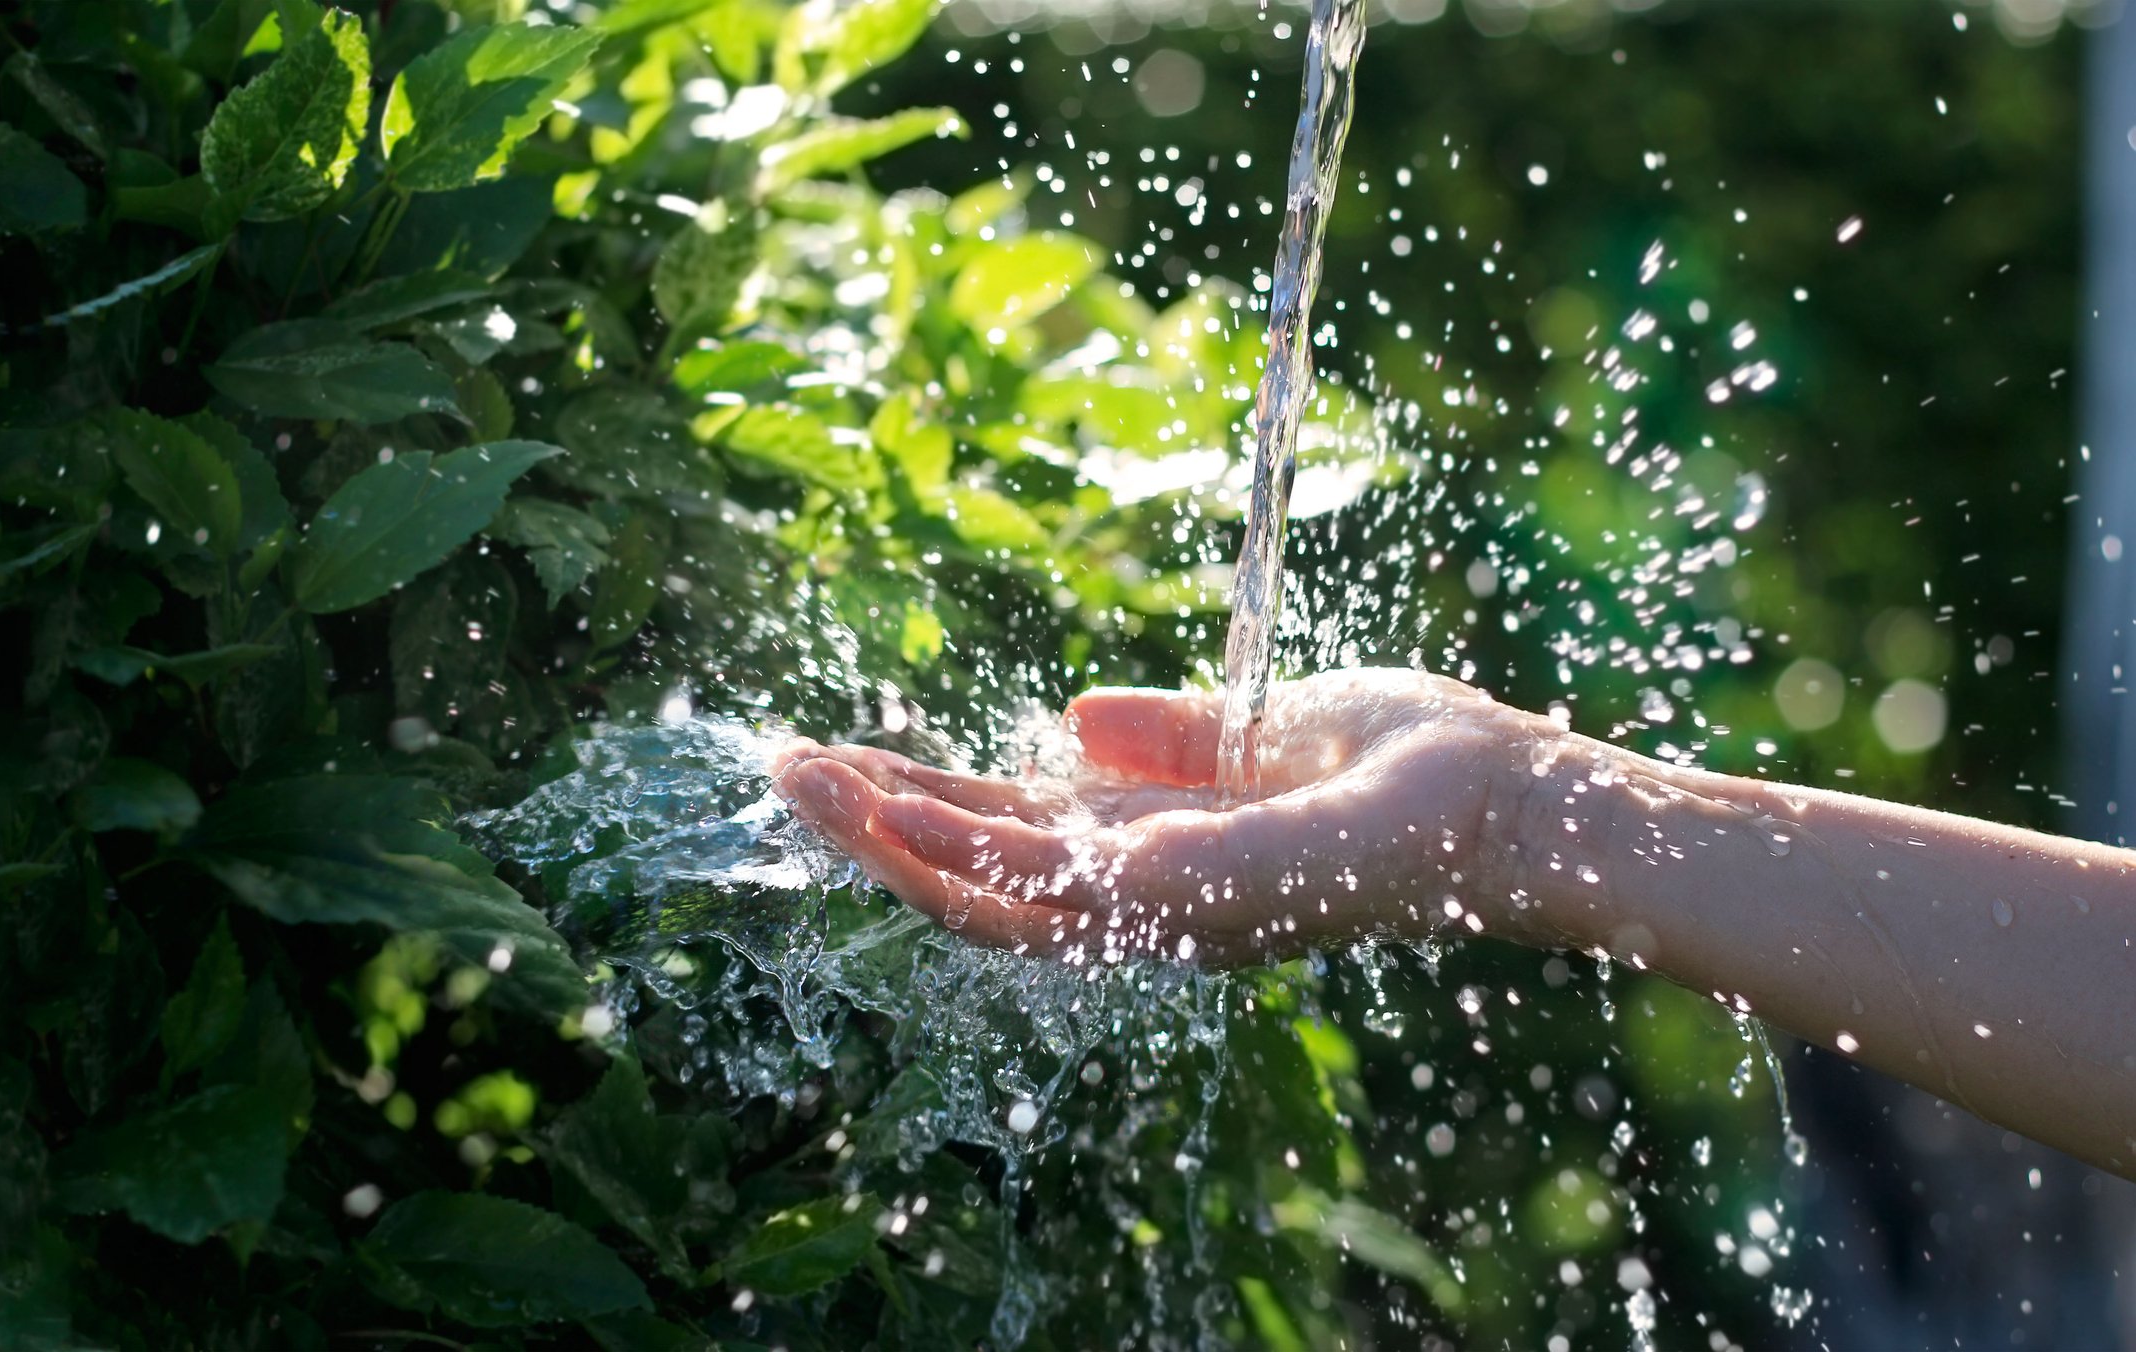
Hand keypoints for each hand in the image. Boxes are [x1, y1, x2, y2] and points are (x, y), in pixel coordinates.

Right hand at [772, 668, 1548, 963]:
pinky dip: (962, 852)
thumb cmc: (1412, 771)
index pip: (1013, 834)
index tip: (848, 753)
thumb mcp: (1259, 736)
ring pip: (990, 891)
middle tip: (783, 768)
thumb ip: (1166, 740)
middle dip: (879, 825)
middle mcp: (1148, 893)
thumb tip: (1068, 716)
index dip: (925, 800)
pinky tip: (890, 809)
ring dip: (887, 840)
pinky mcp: (1196, 891)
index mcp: (1157, 847)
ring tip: (801, 782)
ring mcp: (1166, 902)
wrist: (1515, 803)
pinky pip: (1056, 885)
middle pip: (981, 872)